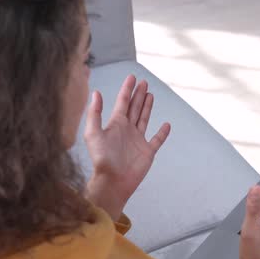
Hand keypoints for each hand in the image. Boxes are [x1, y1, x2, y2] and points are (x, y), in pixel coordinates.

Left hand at [84, 75, 170, 220]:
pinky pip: (157, 140)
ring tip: (150, 95)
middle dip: (139, 95)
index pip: (123, 102)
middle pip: (135, 108)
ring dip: (147, 107)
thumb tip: (96, 93)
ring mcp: (138, 140)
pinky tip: (166, 124)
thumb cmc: (101, 159)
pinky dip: (162, 133)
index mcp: (115, 124)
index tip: (132, 77)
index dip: (127, 89)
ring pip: (144, 119)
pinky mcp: (147, 152)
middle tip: (144, 82)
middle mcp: (127, 130)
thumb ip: (95, 113)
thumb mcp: (93, 133)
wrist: (112, 180)